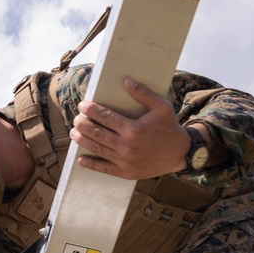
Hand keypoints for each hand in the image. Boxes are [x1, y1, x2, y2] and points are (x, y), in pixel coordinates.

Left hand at [71, 76, 192, 179]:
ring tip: (73, 133)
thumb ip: (143, 93)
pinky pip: (105, 169)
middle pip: (98, 133)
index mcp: (133, 129)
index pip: (106, 117)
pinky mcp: (126, 173)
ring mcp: (125, 161)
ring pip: (98, 149)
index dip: (91, 110)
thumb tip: (125, 79)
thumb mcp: (161, 106)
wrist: (180, 153)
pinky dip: (91, 164)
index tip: (82, 105)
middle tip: (76, 119)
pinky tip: (80, 159)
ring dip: (82, 141)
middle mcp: (127, 146)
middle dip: (83, 125)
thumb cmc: (169, 127)